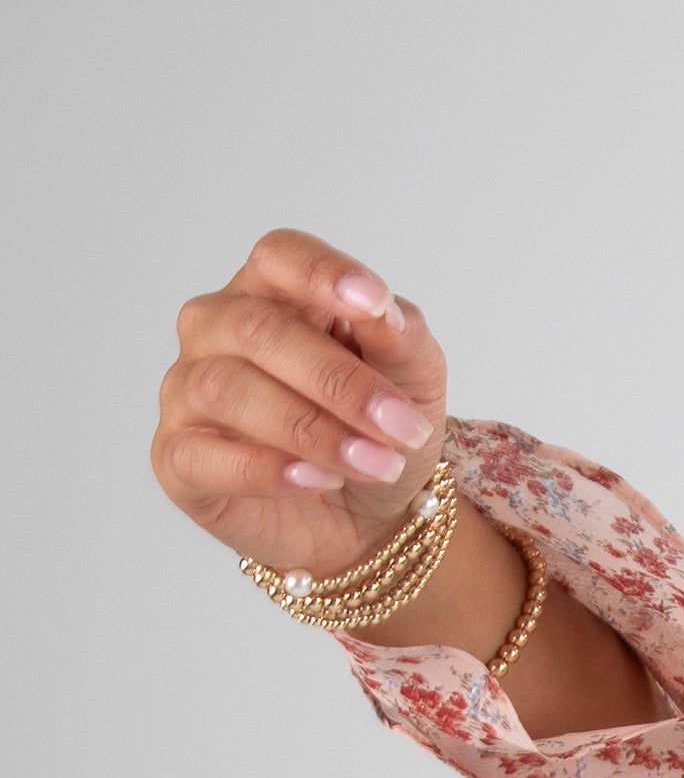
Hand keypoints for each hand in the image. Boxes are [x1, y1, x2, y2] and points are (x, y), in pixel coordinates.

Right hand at [152, 229, 447, 579]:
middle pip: (257, 328)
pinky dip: (265, 469)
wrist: (368, 520)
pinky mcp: (177, 458)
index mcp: (270, 291)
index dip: (321, 274)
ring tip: (374, 464)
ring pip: (228, 390)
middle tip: (400, 426)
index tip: (374, 303)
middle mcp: (216, 330)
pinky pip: (202, 456)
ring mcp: (187, 392)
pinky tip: (316, 480)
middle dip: (337, 381)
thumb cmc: (376, 431)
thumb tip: (385, 312)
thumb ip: (401, 339)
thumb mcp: (413, 381)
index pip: (279, 257)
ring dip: (310, 430)